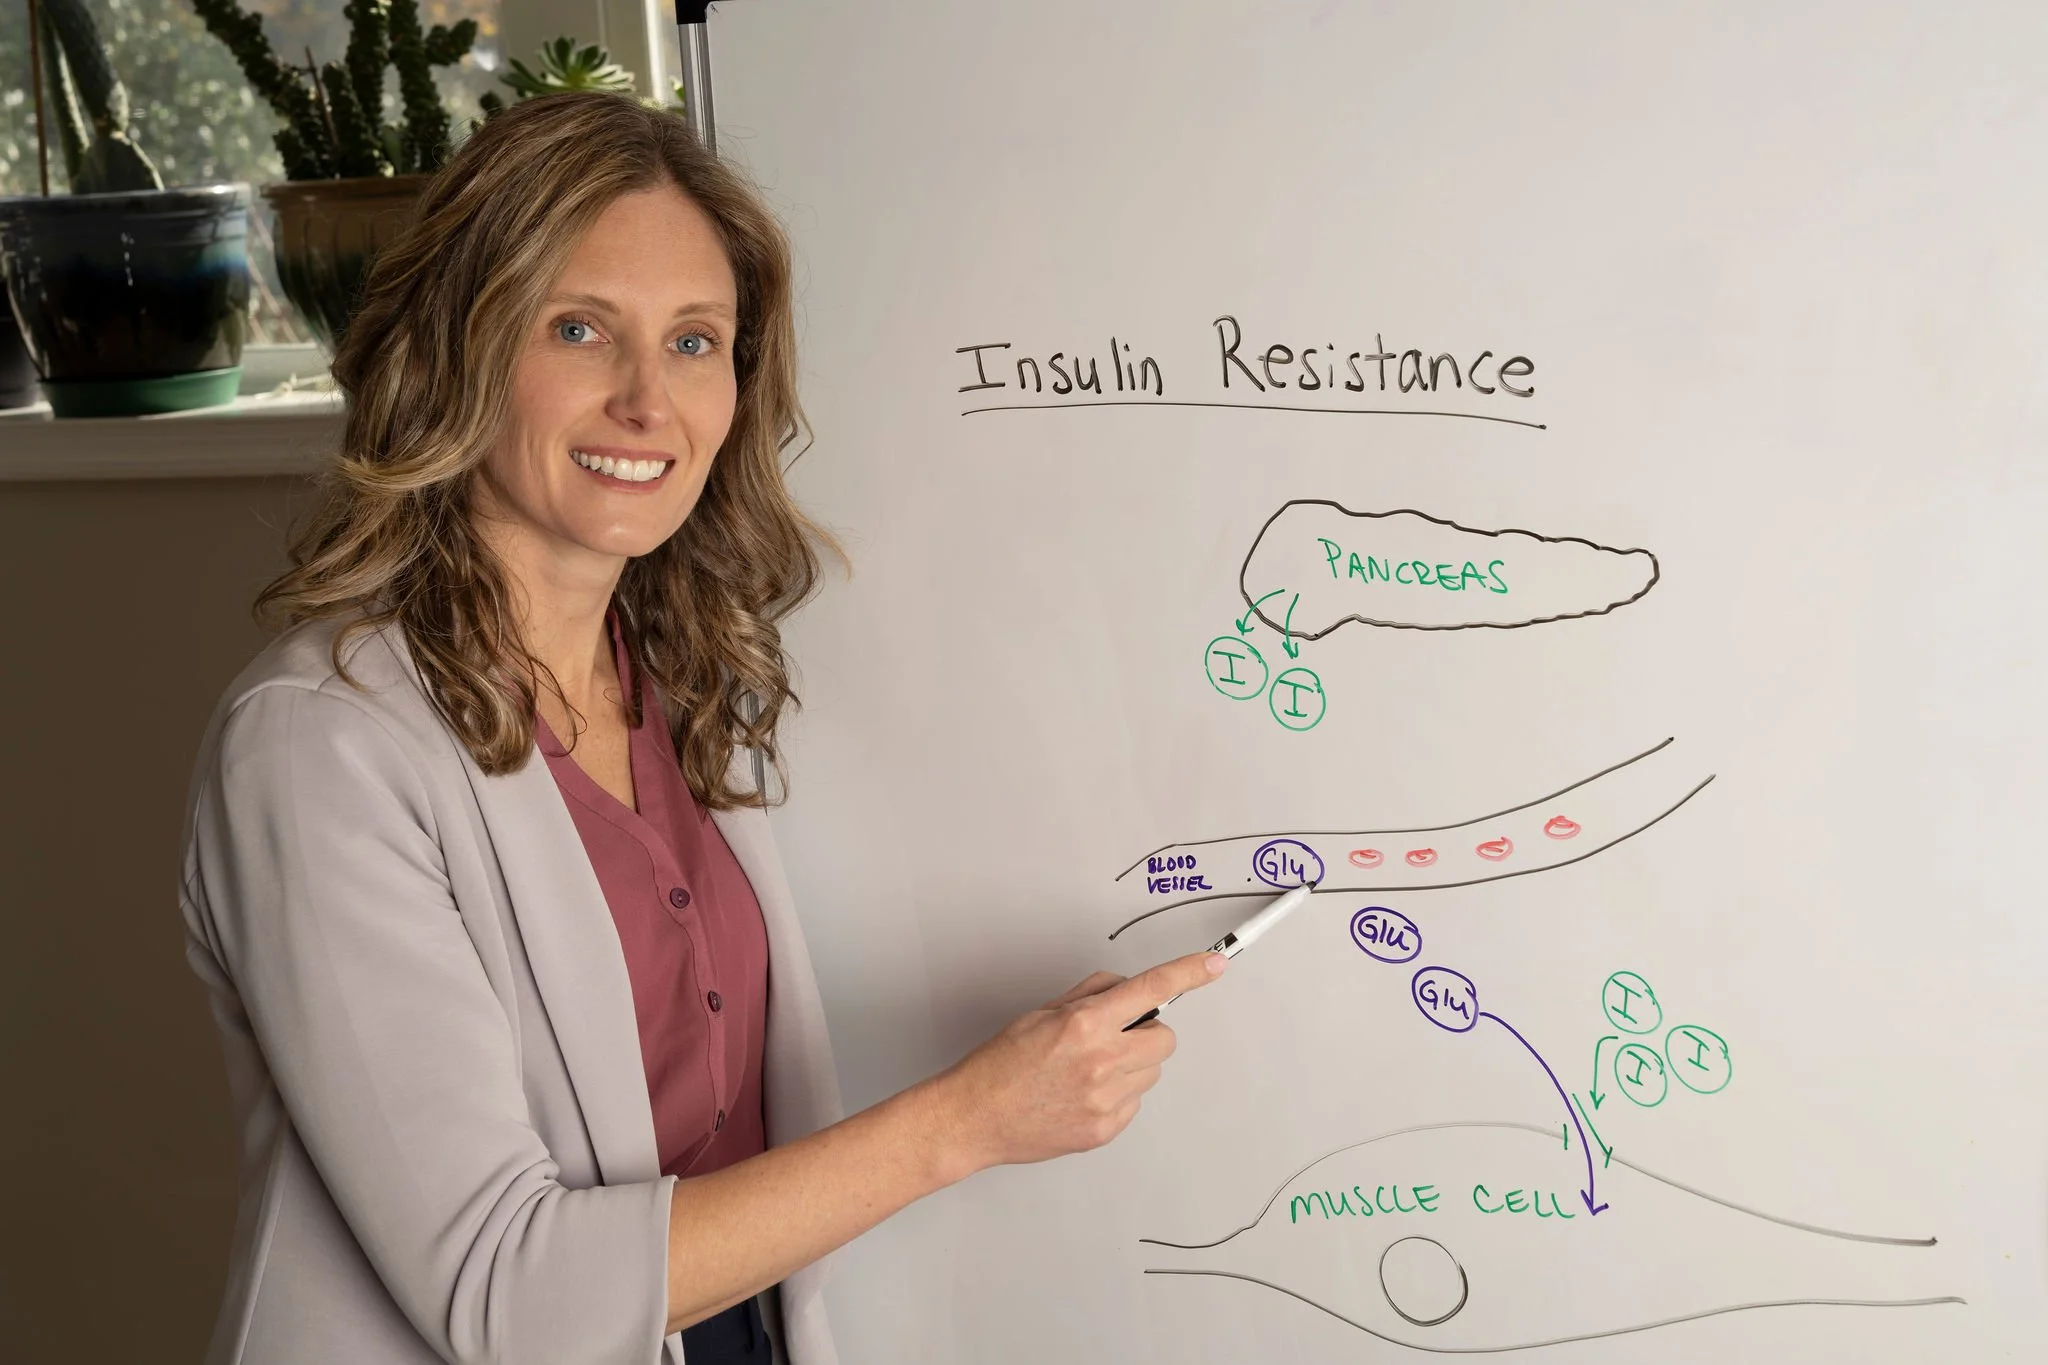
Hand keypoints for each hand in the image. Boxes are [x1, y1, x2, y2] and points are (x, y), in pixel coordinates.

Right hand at [931, 951, 1227, 1172]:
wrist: (975, 1118)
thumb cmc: (1000, 1065)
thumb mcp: (1041, 1013)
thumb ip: (1091, 996)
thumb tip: (1125, 988)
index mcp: (1084, 1025)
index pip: (1151, 990)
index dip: (1188, 974)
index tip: (1213, 965)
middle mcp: (1101, 1062)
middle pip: (1164, 1038)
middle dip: (1145, 1032)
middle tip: (1110, 1037)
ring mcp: (1106, 1100)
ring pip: (1152, 1072)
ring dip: (1132, 1065)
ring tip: (1087, 1071)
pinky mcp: (1106, 1129)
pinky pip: (1134, 1101)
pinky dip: (1117, 1094)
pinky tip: (1081, 1094)